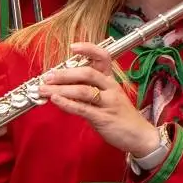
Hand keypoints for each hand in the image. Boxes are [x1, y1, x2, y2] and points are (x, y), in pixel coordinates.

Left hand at [37, 43, 160, 157]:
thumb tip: (65, 85)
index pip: (103, 58)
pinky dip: (67, 103)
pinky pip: (83, 108)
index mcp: (111, 81)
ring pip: (83, 90)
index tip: (73, 47)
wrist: (140, 135)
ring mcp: (108, 102)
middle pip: (88, 73)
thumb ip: (90, 90)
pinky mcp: (103, 118)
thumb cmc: (121, 116)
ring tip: (43, 89)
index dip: (89, 50)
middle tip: (47, 76)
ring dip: (60, 89)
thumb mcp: (109, 98)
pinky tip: (55, 100)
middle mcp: (111, 88)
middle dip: (65, 74)